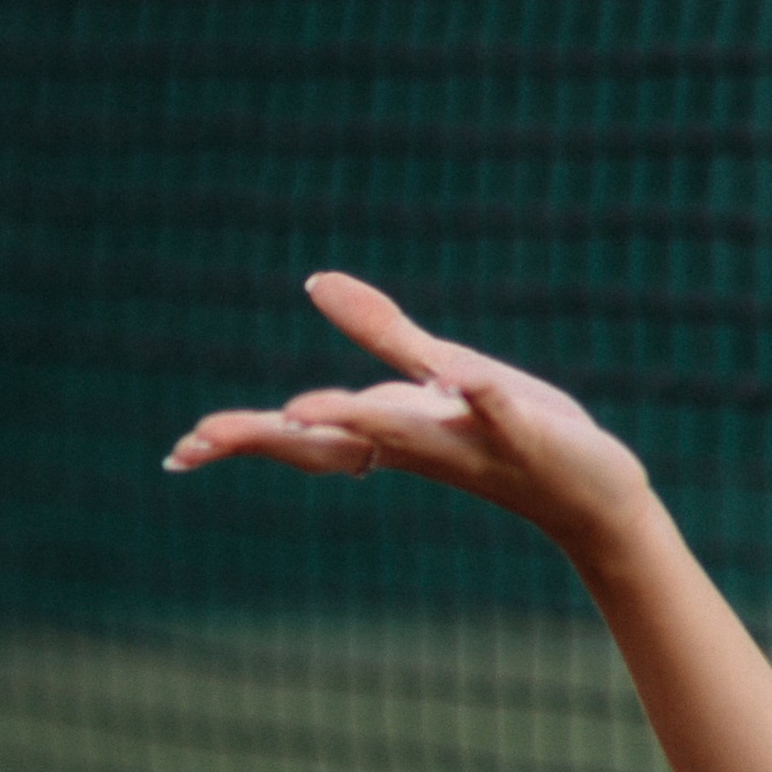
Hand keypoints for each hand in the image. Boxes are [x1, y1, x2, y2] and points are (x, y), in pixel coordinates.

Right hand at [163, 273, 651, 553]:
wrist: (591, 489)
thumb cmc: (511, 432)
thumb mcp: (439, 370)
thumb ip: (379, 330)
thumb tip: (315, 282)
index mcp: (391, 429)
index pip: (304, 437)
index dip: (243, 438)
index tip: (180, 451)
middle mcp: (417, 444)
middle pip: (332, 443)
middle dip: (268, 437)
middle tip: (200, 443)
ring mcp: (469, 443)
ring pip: (404, 435)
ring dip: (357, 419)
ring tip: (301, 407)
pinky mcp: (527, 437)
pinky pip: (500, 418)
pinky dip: (483, 399)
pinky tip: (463, 377)